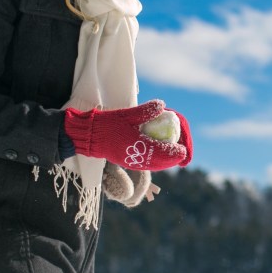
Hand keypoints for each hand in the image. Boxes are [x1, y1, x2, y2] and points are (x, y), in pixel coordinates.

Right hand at [64, 99, 190, 170]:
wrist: (88, 136)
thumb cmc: (107, 123)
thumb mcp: (127, 114)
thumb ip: (145, 111)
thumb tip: (162, 106)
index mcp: (138, 144)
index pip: (162, 152)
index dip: (175, 153)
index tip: (183, 150)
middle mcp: (135, 156)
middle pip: (160, 163)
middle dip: (173, 159)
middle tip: (182, 154)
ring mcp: (130, 161)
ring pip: (153, 166)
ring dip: (165, 163)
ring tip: (174, 157)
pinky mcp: (126, 162)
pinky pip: (145, 166)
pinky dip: (155, 163)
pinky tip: (159, 158)